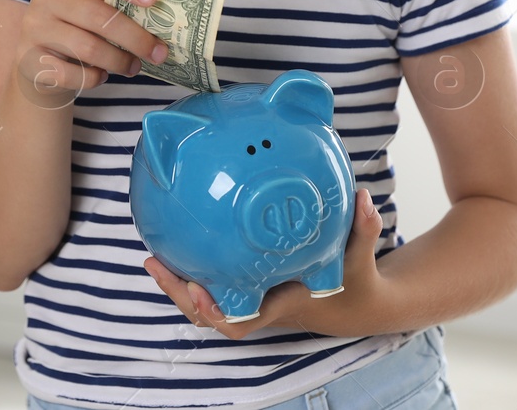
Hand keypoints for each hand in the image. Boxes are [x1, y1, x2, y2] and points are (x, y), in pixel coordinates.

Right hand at [17, 0, 169, 92]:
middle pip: (98, 16)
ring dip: (120, 60)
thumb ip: (117, 0)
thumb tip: (164, 14)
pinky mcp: (29, 59)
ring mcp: (34, 27)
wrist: (38, 58)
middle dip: (135, 37)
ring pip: (88, 48)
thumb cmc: (79, 24)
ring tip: (135, 66)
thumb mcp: (92, 2)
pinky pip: (74, 74)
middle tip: (159, 52)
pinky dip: (95, 78)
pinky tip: (103, 75)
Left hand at [143, 187, 387, 339]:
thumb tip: (363, 197)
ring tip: (152, 255)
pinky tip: (178, 239)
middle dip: (180, 294)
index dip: (216, 310)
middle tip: (156, 263)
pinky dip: (194, 268)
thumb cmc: (355, 278)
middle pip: (210, 313)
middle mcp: (261, 304)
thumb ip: (364, 228)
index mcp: (281, 303)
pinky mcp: (249, 287)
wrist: (355, 302)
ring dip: (178, 283)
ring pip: (206, 302)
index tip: (196, 289)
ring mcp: (253, 298)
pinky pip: (215, 282)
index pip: (243, 320)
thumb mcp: (361, 255)